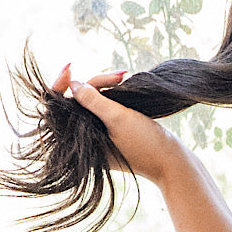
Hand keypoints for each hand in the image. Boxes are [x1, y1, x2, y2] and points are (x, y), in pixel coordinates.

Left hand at [50, 62, 184, 186]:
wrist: (174, 163)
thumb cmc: (147, 146)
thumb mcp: (118, 119)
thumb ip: (92, 100)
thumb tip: (73, 83)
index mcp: (79, 143)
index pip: (57, 109)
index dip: (60, 86)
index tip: (70, 67)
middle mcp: (85, 139)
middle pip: (78, 101)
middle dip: (95, 83)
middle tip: (120, 75)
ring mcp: (99, 135)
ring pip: (92, 101)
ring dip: (106, 85)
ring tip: (125, 77)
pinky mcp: (112, 131)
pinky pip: (104, 106)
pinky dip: (112, 94)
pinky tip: (124, 84)